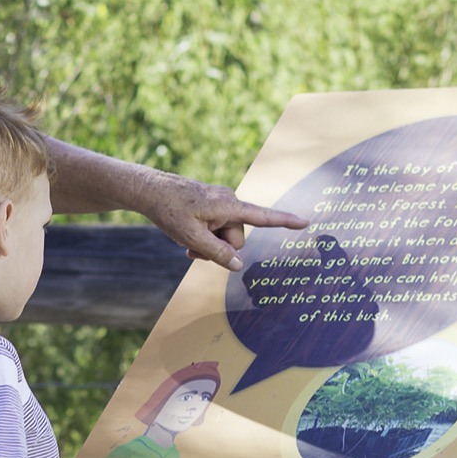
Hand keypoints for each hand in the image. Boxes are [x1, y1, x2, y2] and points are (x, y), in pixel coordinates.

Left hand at [137, 173, 307, 271]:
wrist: (150, 191)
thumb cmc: (170, 211)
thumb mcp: (192, 238)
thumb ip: (217, 254)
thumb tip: (239, 267)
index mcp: (229, 206)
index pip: (263, 217)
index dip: (285, 221)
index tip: (306, 222)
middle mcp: (230, 202)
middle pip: (237, 239)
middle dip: (219, 248)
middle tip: (193, 248)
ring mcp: (221, 204)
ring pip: (226, 237)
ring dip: (209, 244)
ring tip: (187, 241)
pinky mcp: (213, 206)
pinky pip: (217, 228)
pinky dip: (206, 236)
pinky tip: (187, 236)